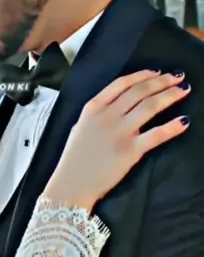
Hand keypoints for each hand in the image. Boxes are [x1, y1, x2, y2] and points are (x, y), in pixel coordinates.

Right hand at [45, 70, 189, 210]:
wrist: (71, 184)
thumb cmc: (75, 158)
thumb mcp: (80, 126)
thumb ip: (97, 112)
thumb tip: (117, 104)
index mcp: (94, 107)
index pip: (122, 83)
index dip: (142, 75)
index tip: (157, 72)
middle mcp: (108, 116)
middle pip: (140, 91)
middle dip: (162, 81)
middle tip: (177, 77)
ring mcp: (120, 132)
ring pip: (150, 106)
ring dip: (170, 95)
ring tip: (183, 90)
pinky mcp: (130, 151)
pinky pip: (156, 135)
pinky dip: (172, 127)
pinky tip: (184, 120)